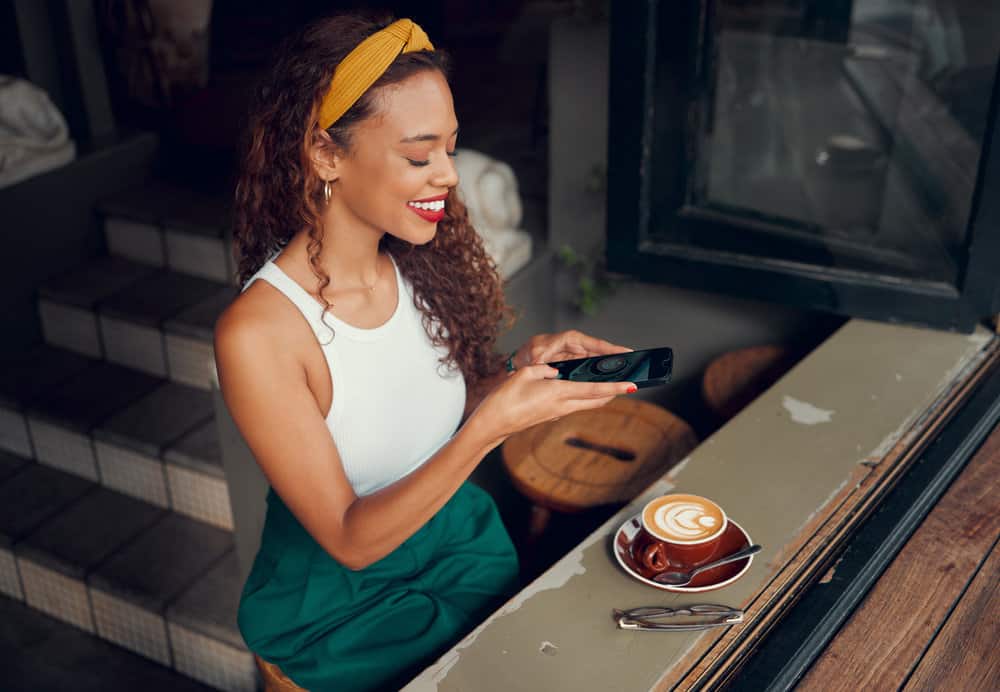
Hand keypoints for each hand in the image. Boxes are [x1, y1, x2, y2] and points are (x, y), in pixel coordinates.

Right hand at [470, 362, 636, 444]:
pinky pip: (575, 404)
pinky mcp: (552, 415)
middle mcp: (562, 405)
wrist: (493, 424)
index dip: (615, 387)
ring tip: (611, 382)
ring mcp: (558, 412)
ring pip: (587, 403)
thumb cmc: (505, 398)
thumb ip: (545, 369)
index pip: (594, 390)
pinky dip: (585, 396)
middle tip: (627, 381)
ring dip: (601, 395)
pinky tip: (584, 387)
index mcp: (558, 393)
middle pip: (597, 400)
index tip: (632, 385)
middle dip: (614, 392)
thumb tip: (557, 371)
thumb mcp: (524, 374)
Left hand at [510, 330, 633, 369]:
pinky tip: (610, 385)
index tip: (627, 352)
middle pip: (602, 353)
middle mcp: (577, 347)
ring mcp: (579, 357)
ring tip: (627, 377)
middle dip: (617, 359)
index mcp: (569, 340)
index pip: (594, 343)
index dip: (611, 348)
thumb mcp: (535, 357)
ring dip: (611, 369)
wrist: (522, 362)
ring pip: (599, 363)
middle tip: (634, 366)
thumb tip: (553, 371)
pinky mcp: (578, 366)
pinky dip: (601, 377)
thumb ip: (544, 363)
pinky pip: (593, 371)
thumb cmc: (529, 354)